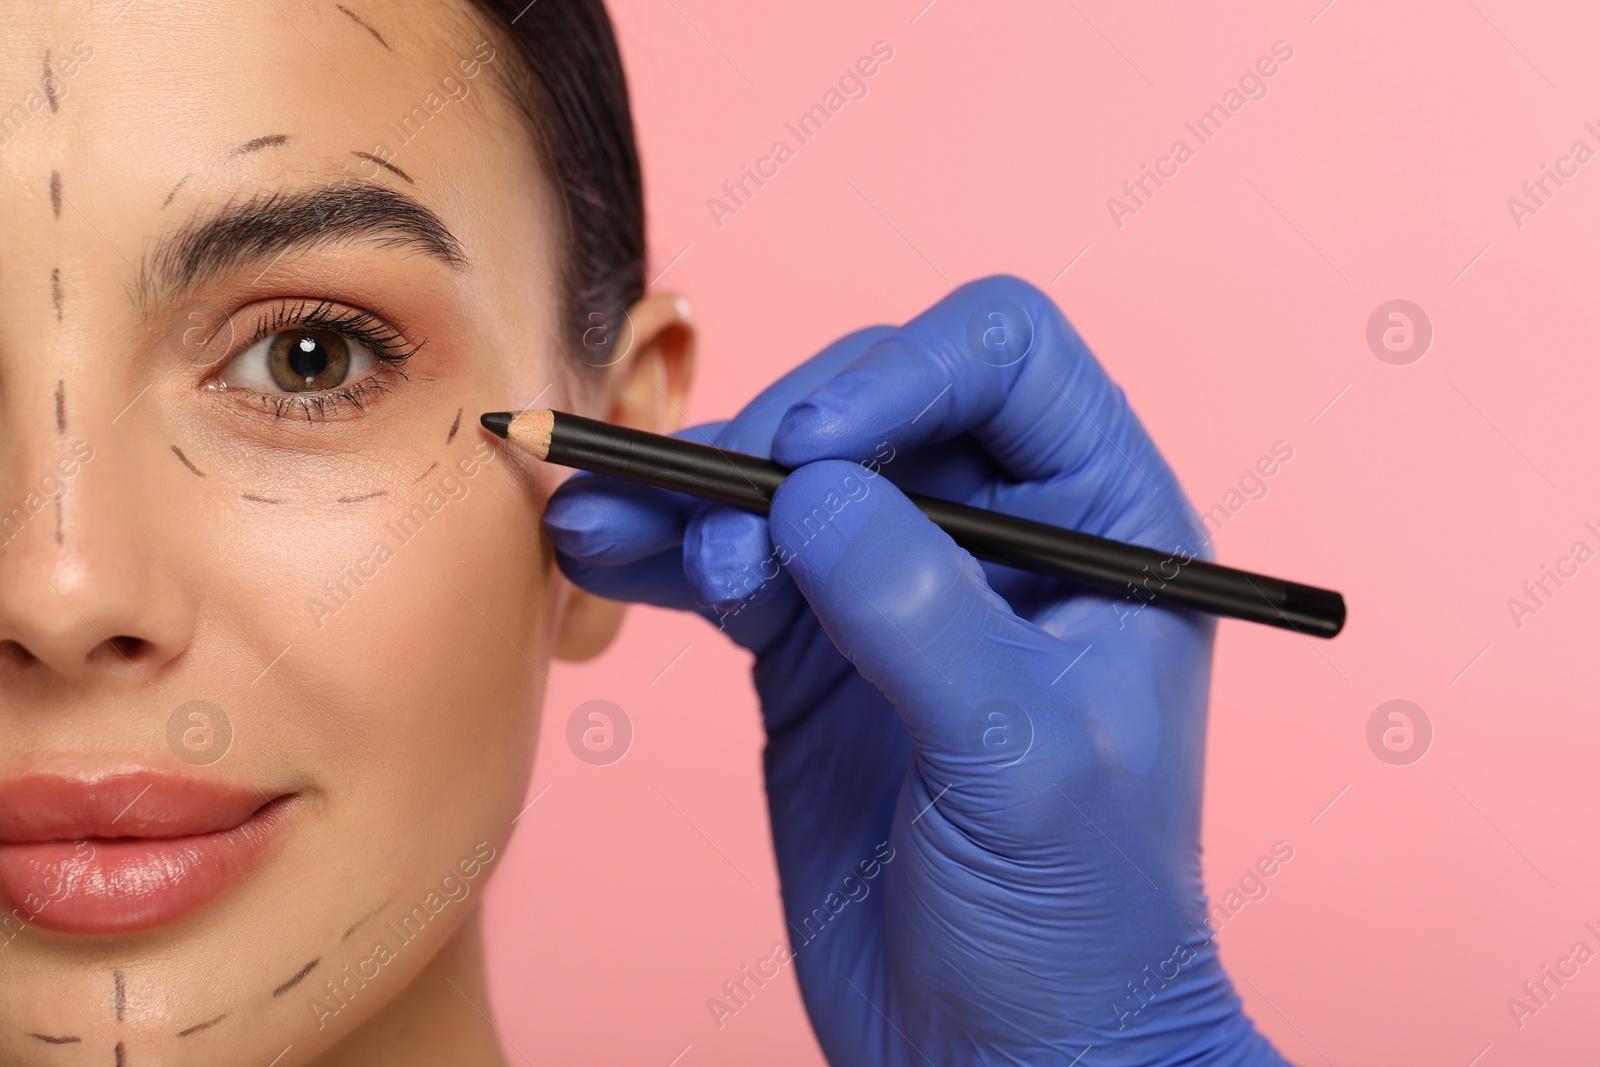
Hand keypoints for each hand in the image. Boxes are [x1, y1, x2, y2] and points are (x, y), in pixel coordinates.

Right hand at [545, 276, 1288, 1065]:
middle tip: (716, 524)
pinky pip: (728, 566)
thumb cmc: (1081, 926)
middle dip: (776, 445)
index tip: (812, 449)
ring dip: (691, 493)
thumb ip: (920, 616)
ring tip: (605, 523)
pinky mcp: (816, 653)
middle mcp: (998, 535)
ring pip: (782, 481)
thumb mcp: (1020, 764)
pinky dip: (659, 553)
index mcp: (1102, 523)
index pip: (1003, 358)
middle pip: (870, 403)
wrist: (1007, 1057)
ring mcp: (897, 590)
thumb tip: (809, 495)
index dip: (902, 374)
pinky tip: (597, 550)